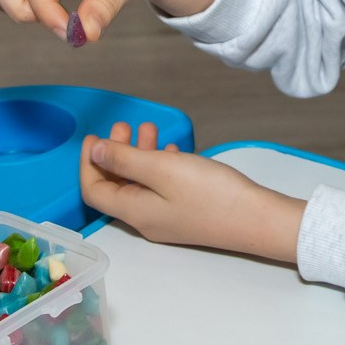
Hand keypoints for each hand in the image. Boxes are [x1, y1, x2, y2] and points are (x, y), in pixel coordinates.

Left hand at [81, 122, 303, 260]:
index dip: (88, 164)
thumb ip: (125, 160)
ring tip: (149, 129)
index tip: (94, 136)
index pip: (95, 191)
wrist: (256, 218)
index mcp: (134, 211)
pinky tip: (170, 149)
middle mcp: (146, 219)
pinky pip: (161, 187)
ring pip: (141, 183)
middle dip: (115, 154)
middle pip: (117, 186)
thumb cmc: (209, 192)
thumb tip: (96, 152)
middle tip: (123, 125)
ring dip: (139, 155)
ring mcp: (168, 218)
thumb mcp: (162, 169)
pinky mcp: (187, 212)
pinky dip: (159, 165)